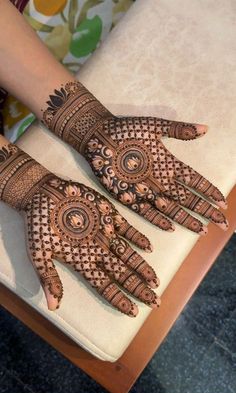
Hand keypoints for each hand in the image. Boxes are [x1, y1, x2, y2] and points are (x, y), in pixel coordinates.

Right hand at [0, 142, 158, 314]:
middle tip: (156, 303)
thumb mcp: (39, 253)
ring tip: (156, 282)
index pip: (105, 286)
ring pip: (129, 255)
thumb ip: (49, 278)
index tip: (134, 312)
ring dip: (142, 267)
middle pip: (122, 274)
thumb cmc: (38, 224)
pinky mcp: (108, 215)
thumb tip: (53, 308)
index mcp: (82, 262)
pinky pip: (127, 229)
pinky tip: (150, 247)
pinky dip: (138, 237)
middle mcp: (97, 251)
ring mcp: (105, 234)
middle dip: (139, 289)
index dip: (119, 299)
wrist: (41, 193)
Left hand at [42, 81, 227, 233]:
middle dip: (205, 210)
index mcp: (169, 163)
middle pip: (188, 198)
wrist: (98, 135)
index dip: (209, 191)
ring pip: (171, 208)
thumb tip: (206, 129)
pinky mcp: (128, 195)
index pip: (195, 180)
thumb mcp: (155, 127)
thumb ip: (179, 130)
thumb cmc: (126, 129)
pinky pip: (146, 211)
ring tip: (201, 230)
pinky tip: (171, 228)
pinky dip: (158, 219)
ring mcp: (145, 189)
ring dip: (186, 218)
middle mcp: (160, 179)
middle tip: (221, 222)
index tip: (222, 201)